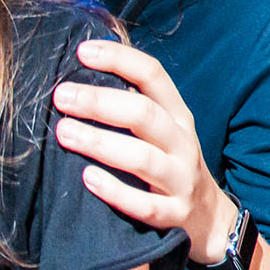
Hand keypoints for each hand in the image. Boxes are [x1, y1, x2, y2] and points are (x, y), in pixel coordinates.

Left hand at [52, 39, 236, 259]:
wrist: (208, 218)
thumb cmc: (169, 164)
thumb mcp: (163, 130)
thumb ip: (132, 104)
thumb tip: (83, 67)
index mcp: (177, 116)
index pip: (153, 76)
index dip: (120, 59)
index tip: (82, 51)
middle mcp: (182, 143)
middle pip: (144, 114)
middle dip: (99, 102)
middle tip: (61, 96)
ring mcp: (181, 180)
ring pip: (143, 158)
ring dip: (100, 143)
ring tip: (64, 133)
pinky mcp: (174, 215)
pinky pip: (146, 205)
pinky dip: (115, 192)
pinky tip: (88, 179)